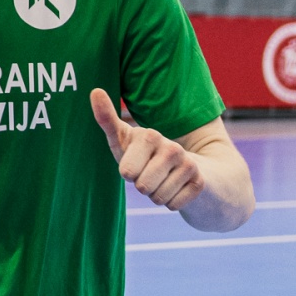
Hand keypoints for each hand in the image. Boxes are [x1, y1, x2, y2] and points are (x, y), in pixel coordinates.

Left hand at [91, 89, 204, 211]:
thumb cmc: (145, 155)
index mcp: (150, 136)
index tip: (136, 162)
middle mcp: (171, 147)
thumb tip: (95, 89)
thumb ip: (107, 118)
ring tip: (164, 180)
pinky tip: (178, 188)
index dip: (128, 173)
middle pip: (142, 187)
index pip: (127, 172)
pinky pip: (173, 206)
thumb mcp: (124, 139)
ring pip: (158, 198)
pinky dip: (173, 203)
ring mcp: (188, 164)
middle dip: (143, 187)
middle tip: (151, 174)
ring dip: (158, 195)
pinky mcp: (200, 182)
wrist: (189, 167)